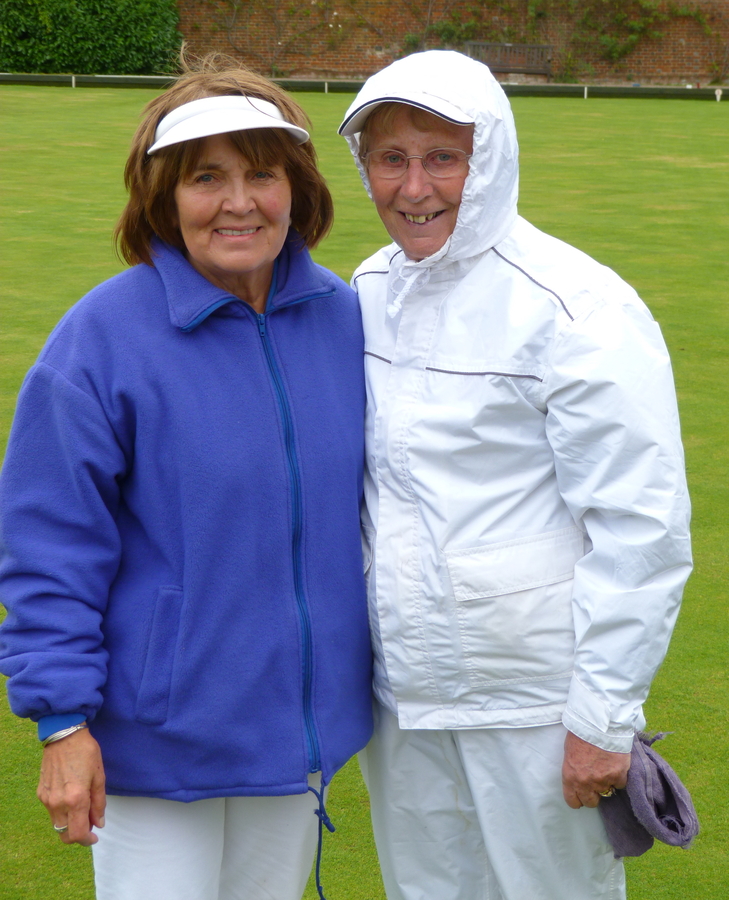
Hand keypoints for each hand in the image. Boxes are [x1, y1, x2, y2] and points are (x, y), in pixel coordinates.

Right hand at [37, 728, 105, 845]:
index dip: (87, 840)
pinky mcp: (41, 793)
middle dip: (77, 834)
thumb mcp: (99, 776)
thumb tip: (98, 823)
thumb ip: (99, 803)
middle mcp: (58, 803)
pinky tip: (70, 798)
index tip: (94, 836)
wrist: (64, 735)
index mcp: (76, 799)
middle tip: (89, 823)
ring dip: (69, 823)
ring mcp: (47, 799)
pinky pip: (51, 811)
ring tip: (82, 808)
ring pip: (57, 824)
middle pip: (64, 834)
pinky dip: (62, 812)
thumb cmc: (86, 752)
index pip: (77, 834)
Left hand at [562, 730, 629, 809]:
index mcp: (570, 777)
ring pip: (607, 792)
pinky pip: (620, 784)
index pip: (573, 801)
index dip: (577, 799)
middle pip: (590, 802)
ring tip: (605, 768)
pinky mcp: (619, 776)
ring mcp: (603, 781)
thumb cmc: (580, 734)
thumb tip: (579, 779)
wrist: (599, 724)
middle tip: (595, 783)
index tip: (581, 794)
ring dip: (606, 784)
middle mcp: (586, 783)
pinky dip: (619, 777)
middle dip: (593, 794)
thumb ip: (574, 770)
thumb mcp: (569, 753)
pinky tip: (615, 765)